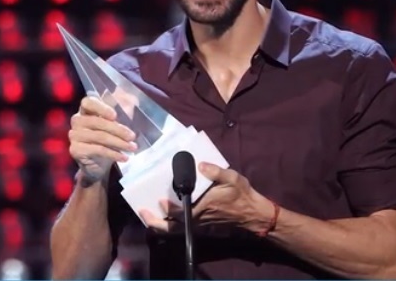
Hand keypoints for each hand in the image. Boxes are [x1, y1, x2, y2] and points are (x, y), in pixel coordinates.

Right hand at [68, 96, 136, 182]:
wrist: (99, 164)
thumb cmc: (109, 138)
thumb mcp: (119, 122)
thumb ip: (124, 108)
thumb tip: (133, 98)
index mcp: (85, 110)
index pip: (88, 102)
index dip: (101, 107)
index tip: (115, 116)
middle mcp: (77, 120)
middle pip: (97, 121)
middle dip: (118, 129)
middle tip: (132, 137)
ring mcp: (74, 135)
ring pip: (100, 136)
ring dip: (119, 143)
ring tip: (132, 147)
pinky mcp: (75, 150)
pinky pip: (98, 150)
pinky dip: (113, 154)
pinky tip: (124, 157)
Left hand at [140, 162, 273, 234]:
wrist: (252, 215)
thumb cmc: (242, 196)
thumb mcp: (231, 179)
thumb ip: (215, 171)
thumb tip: (200, 164)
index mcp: (202, 209)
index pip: (181, 214)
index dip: (168, 209)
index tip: (159, 201)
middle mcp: (198, 220)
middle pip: (172, 227)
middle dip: (155, 221)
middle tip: (142, 212)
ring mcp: (199, 226)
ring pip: (175, 230)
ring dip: (160, 224)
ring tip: (147, 214)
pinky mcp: (201, 227)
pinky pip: (181, 229)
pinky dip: (170, 225)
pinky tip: (163, 215)